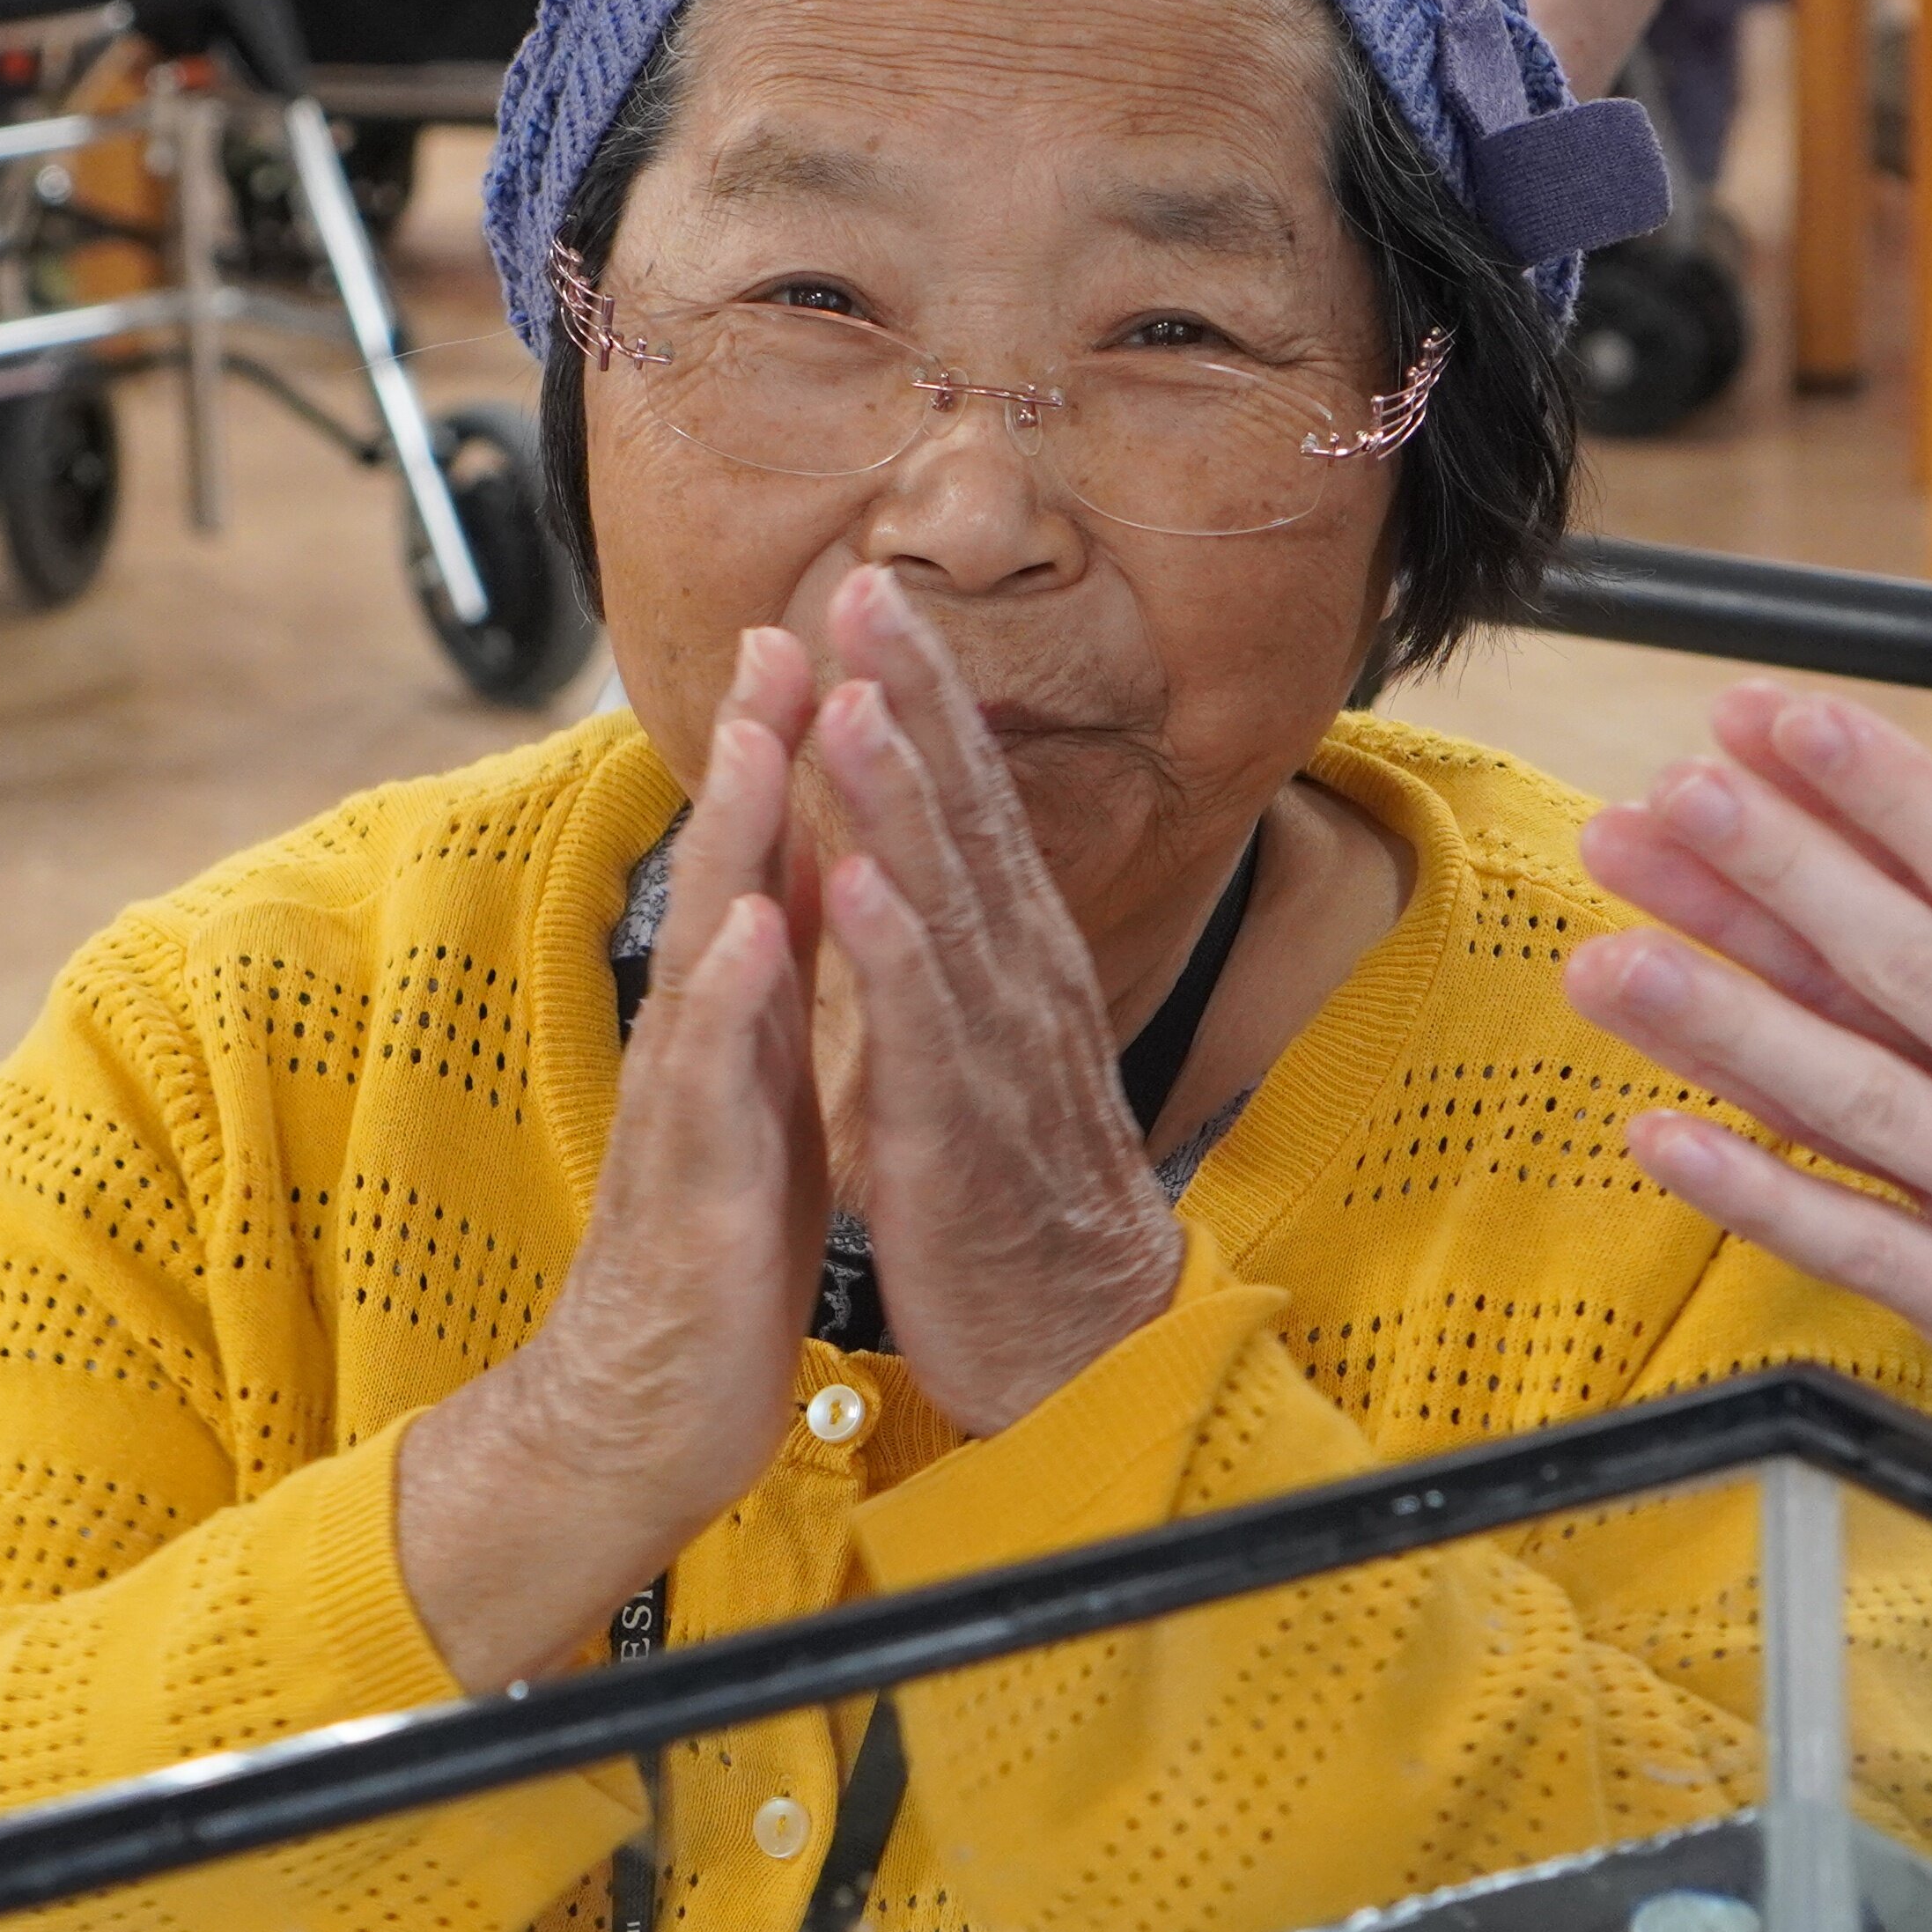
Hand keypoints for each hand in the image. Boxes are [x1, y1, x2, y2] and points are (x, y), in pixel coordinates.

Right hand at [395, 630, 829, 1689]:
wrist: (647, 1423)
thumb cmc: (712, 1263)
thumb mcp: (763, 1107)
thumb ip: (775, 1005)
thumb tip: (801, 892)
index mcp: (735, 1034)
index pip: (761, 870)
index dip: (786, 759)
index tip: (815, 640)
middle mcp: (698, 1054)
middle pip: (726, 878)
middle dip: (755, 753)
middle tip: (780, 634)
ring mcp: (684, 1118)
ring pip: (709, 955)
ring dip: (736, 844)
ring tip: (763, 739)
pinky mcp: (690, 1196)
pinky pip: (709, 1085)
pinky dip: (732, 1003)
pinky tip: (757, 931)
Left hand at [807, 569, 1187, 1434]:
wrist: (1074, 1342)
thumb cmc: (1012, 1194)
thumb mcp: (976, 1042)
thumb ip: (949, 946)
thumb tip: (914, 848)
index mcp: (1010, 962)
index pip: (966, 805)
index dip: (921, 695)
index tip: (872, 592)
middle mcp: (1017, 987)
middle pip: (966, 821)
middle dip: (915, 702)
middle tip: (868, 588)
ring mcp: (998, 1060)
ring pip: (949, 910)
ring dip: (904, 804)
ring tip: (857, 707)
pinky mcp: (966, 1140)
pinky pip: (931, 1040)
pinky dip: (897, 962)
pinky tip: (859, 891)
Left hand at [1560, 657, 1931, 1729]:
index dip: (1875, 791)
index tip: (1784, 727)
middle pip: (1891, 968)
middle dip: (1761, 872)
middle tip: (1660, 805)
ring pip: (1848, 1098)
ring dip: (1715, 1019)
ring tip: (1607, 948)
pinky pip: (1860, 1248)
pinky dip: (1753, 1196)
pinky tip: (1661, 1136)